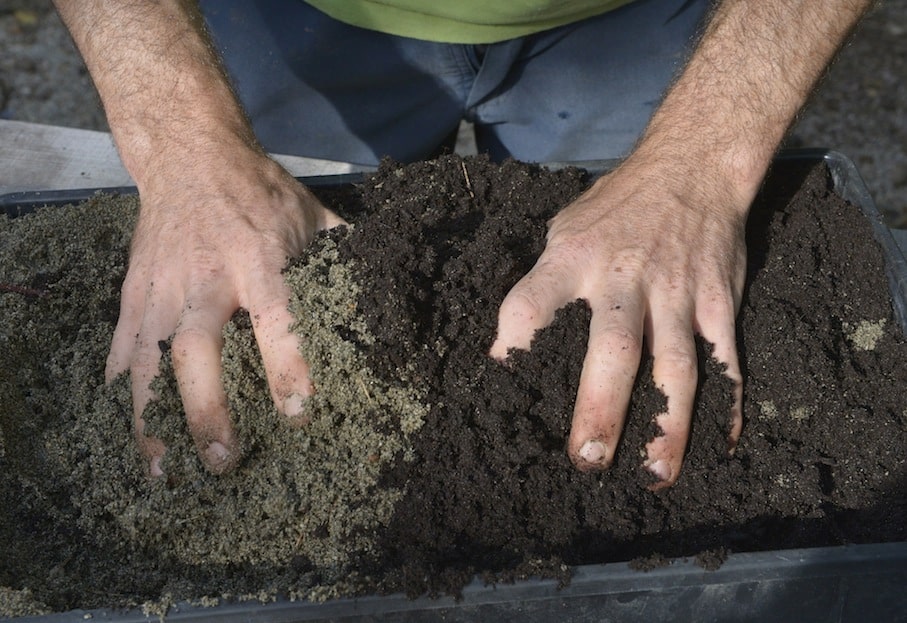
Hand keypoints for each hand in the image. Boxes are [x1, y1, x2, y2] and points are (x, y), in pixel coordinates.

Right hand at [105, 152, 343, 475]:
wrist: (189, 158)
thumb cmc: (261, 193)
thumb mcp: (311, 216)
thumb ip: (345, 258)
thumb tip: (392, 299)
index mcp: (260, 257)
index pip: (277, 318)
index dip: (288, 366)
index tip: (300, 414)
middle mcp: (205, 276)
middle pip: (197, 346)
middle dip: (207, 406)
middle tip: (225, 459)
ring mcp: (160, 287)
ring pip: (148, 358)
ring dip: (153, 418)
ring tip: (166, 471)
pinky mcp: (133, 294)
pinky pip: (122, 350)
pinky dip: (124, 396)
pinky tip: (131, 436)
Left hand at [491, 156, 745, 487]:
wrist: (691, 169)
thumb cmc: (614, 208)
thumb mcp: (562, 230)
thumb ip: (542, 284)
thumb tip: (512, 348)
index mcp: (571, 260)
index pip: (529, 307)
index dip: (512, 350)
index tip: (503, 392)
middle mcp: (624, 280)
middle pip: (613, 351)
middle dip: (600, 411)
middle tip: (586, 462)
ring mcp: (677, 294)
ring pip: (675, 368)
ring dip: (667, 426)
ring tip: (654, 476)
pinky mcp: (717, 302)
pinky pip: (724, 358)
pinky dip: (725, 403)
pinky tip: (720, 443)